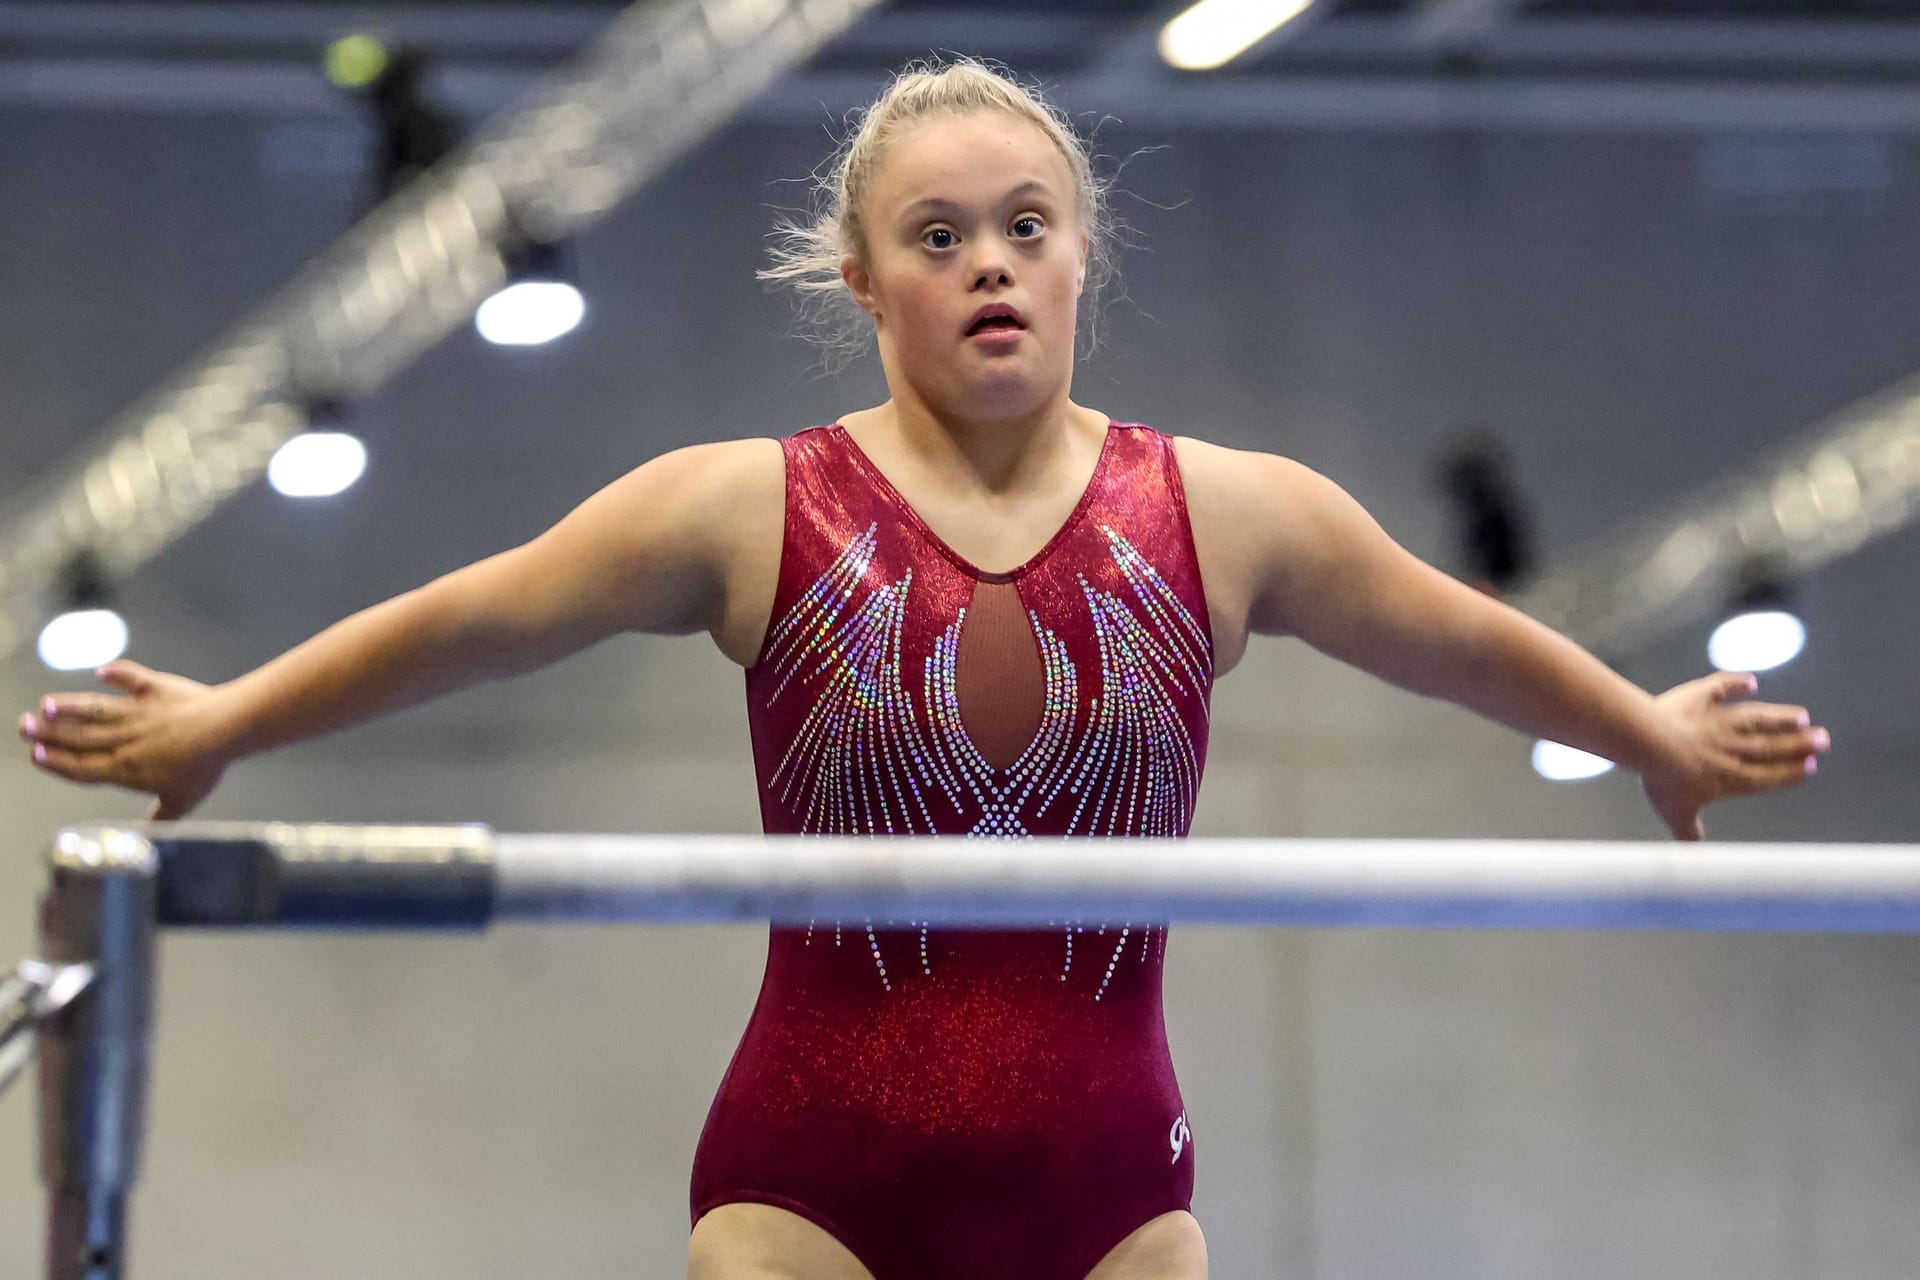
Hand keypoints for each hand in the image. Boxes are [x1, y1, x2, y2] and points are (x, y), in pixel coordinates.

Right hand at [18, 660, 233, 819]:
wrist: (228, 730)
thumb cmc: (205, 767)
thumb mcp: (183, 800)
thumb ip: (162, 815)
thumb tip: (150, 832)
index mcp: (126, 768)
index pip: (83, 767)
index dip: (57, 762)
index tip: (34, 755)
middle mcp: (125, 739)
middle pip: (79, 737)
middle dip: (48, 733)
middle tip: (23, 726)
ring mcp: (138, 712)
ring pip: (94, 710)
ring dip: (68, 706)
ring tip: (45, 705)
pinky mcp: (155, 689)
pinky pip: (131, 678)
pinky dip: (117, 672)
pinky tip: (101, 670)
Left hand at [1640, 671, 1828, 840]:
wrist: (1651, 743)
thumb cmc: (1664, 780)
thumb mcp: (1675, 812)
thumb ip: (1688, 830)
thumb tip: (1693, 847)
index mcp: (1729, 777)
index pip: (1766, 776)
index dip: (1789, 772)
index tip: (1811, 766)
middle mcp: (1730, 748)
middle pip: (1769, 747)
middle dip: (1798, 744)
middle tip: (1824, 739)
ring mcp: (1717, 721)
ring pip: (1755, 719)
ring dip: (1780, 717)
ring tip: (1803, 717)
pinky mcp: (1699, 698)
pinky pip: (1720, 688)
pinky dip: (1735, 683)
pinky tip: (1751, 681)